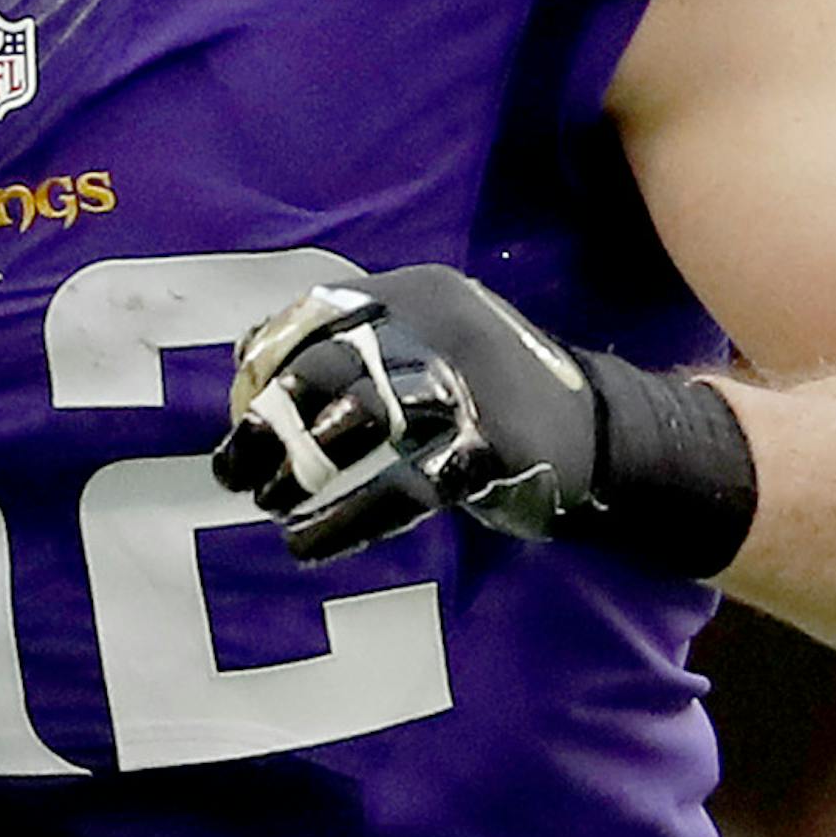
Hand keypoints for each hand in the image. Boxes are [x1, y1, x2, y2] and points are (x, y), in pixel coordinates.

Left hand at [210, 264, 601, 563]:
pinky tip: (310, 544)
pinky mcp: (490, 448)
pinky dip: (347, 521)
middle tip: (233, 470)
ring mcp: (470, 385)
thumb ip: (349, 341)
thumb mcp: (424, 341)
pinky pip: (403, 487)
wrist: (601, 431)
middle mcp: (440, 326)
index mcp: (418, 292)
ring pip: (362, 417)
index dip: (265, 364)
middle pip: (331, 363)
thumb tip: (243, 354)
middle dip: (269, 420)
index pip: (318, 312)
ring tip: (269, 504)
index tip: (236, 413)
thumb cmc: (485, 391)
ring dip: (301, 467)